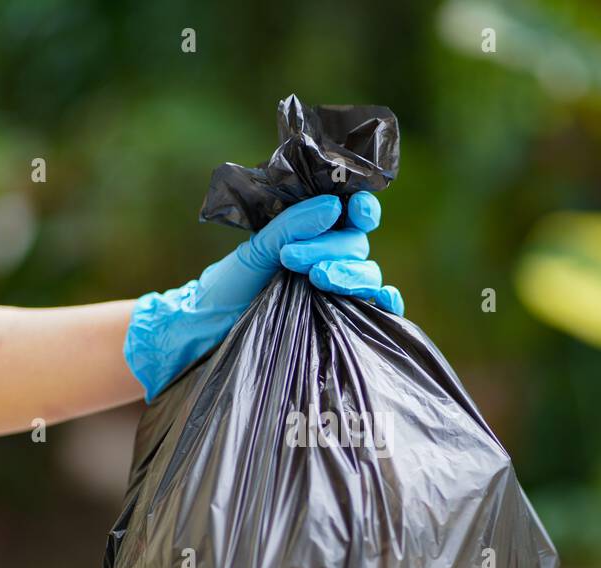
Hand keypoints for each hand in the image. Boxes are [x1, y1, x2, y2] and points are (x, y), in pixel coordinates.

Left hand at [125, 192, 403, 400]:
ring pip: (367, 273)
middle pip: (357, 244)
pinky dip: (386, 302)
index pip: (353, 212)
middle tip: (290, 258)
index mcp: (315, 229)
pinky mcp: (342, 318)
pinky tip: (384, 300)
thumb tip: (333, 207)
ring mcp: (339, 287)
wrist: (214, 327)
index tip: (355, 211)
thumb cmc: (231, 283)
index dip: (363, 208)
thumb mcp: (257, 247)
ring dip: (348, 274)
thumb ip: (292, 224)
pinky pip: (377, 309)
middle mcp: (333, 255)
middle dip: (329, 248)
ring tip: (315, 279)